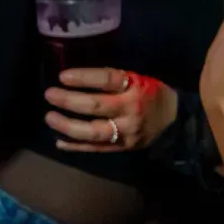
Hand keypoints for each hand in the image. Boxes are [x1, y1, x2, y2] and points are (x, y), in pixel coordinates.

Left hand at [44, 68, 177, 151]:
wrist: (173, 120)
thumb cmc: (151, 94)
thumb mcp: (139, 79)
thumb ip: (115, 80)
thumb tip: (78, 78)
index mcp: (136, 87)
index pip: (108, 80)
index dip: (84, 77)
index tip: (63, 76)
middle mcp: (130, 110)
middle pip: (96, 106)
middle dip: (69, 101)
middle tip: (50, 95)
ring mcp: (126, 131)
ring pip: (93, 131)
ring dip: (68, 125)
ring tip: (50, 117)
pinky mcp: (123, 146)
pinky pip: (96, 148)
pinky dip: (76, 145)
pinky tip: (59, 140)